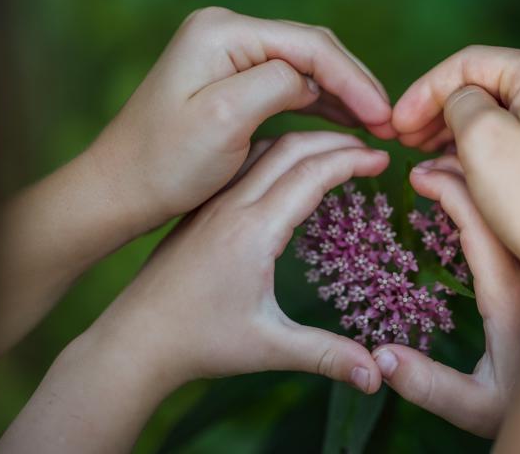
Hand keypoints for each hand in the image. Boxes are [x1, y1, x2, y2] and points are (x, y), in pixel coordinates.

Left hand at [0, 132, 388, 451]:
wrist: (135, 338)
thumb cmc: (198, 342)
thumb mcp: (268, 348)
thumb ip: (326, 356)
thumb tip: (379, 377)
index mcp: (252, 230)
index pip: (310, 174)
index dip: (351, 160)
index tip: (383, 159)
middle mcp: (231, 206)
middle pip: (289, 149)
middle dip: (335, 141)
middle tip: (370, 148)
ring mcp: (213, 204)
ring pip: (263, 150)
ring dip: (303, 142)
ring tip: (337, 150)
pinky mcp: (201, 210)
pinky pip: (243, 165)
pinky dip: (276, 153)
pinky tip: (287, 168)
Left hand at [88, 7, 393, 236]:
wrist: (120, 189)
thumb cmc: (164, 162)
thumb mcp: (224, 121)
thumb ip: (277, 85)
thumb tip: (314, 80)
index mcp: (222, 32)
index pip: (308, 45)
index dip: (353, 79)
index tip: (384, 117)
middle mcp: (225, 31)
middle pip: (310, 49)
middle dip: (353, 84)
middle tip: (388, 124)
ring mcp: (227, 54)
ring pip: (302, 66)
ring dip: (341, 94)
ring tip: (376, 127)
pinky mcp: (229, 79)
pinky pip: (285, 83)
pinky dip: (317, 101)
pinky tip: (344, 122)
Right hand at [373, 157, 519, 438]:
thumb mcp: (479, 404)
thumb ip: (427, 384)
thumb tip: (380, 362)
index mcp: (511, 287)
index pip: (476, 215)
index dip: (446, 186)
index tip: (416, 176)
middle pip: (500, 188)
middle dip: (460, 160)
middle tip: (428, 150)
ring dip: (484, 167)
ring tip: (451, 158)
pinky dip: (507, 181)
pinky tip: (489, 182)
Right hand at [392, 46, 519, 451]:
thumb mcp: (480, 137)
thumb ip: (458, 103)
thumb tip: (460, 101)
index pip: (470, 62)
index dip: (423, 90)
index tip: (395, 125)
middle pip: (492, 88)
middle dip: (443, 113)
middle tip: (407, 142)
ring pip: (510, 118)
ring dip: (464, 135)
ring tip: (429, 161)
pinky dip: (494, 153)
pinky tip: (466, 174)